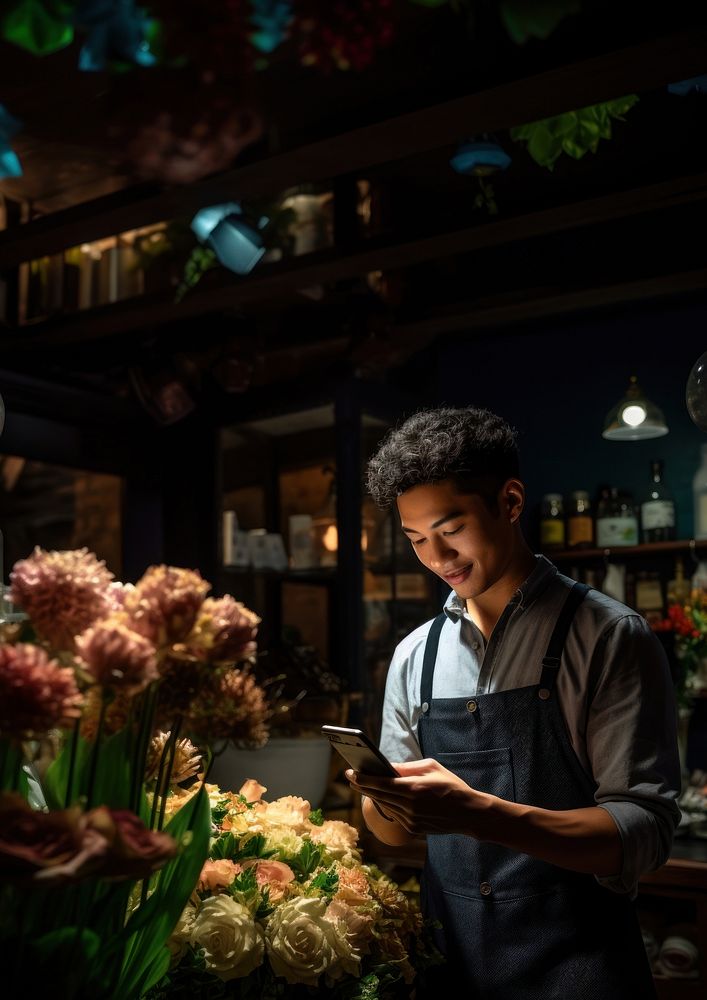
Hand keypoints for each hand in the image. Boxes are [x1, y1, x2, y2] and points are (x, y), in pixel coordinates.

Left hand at [345, 758, 487, 837]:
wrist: (469, 813)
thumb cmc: (451, 785)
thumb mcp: (431, 767)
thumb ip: (407, 767)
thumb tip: (387, 766)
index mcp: (413, 788)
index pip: (380, 783)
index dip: (363, 778)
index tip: (350, 772)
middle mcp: (409, 806)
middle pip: (378, 795)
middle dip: (362, 785)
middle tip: (350, 777)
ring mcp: (410, 820)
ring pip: (385, 806)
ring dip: (373, 795)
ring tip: (362, 785)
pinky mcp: (413, 829)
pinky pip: (394, 815)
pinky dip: (386, 805)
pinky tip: (380, 797)